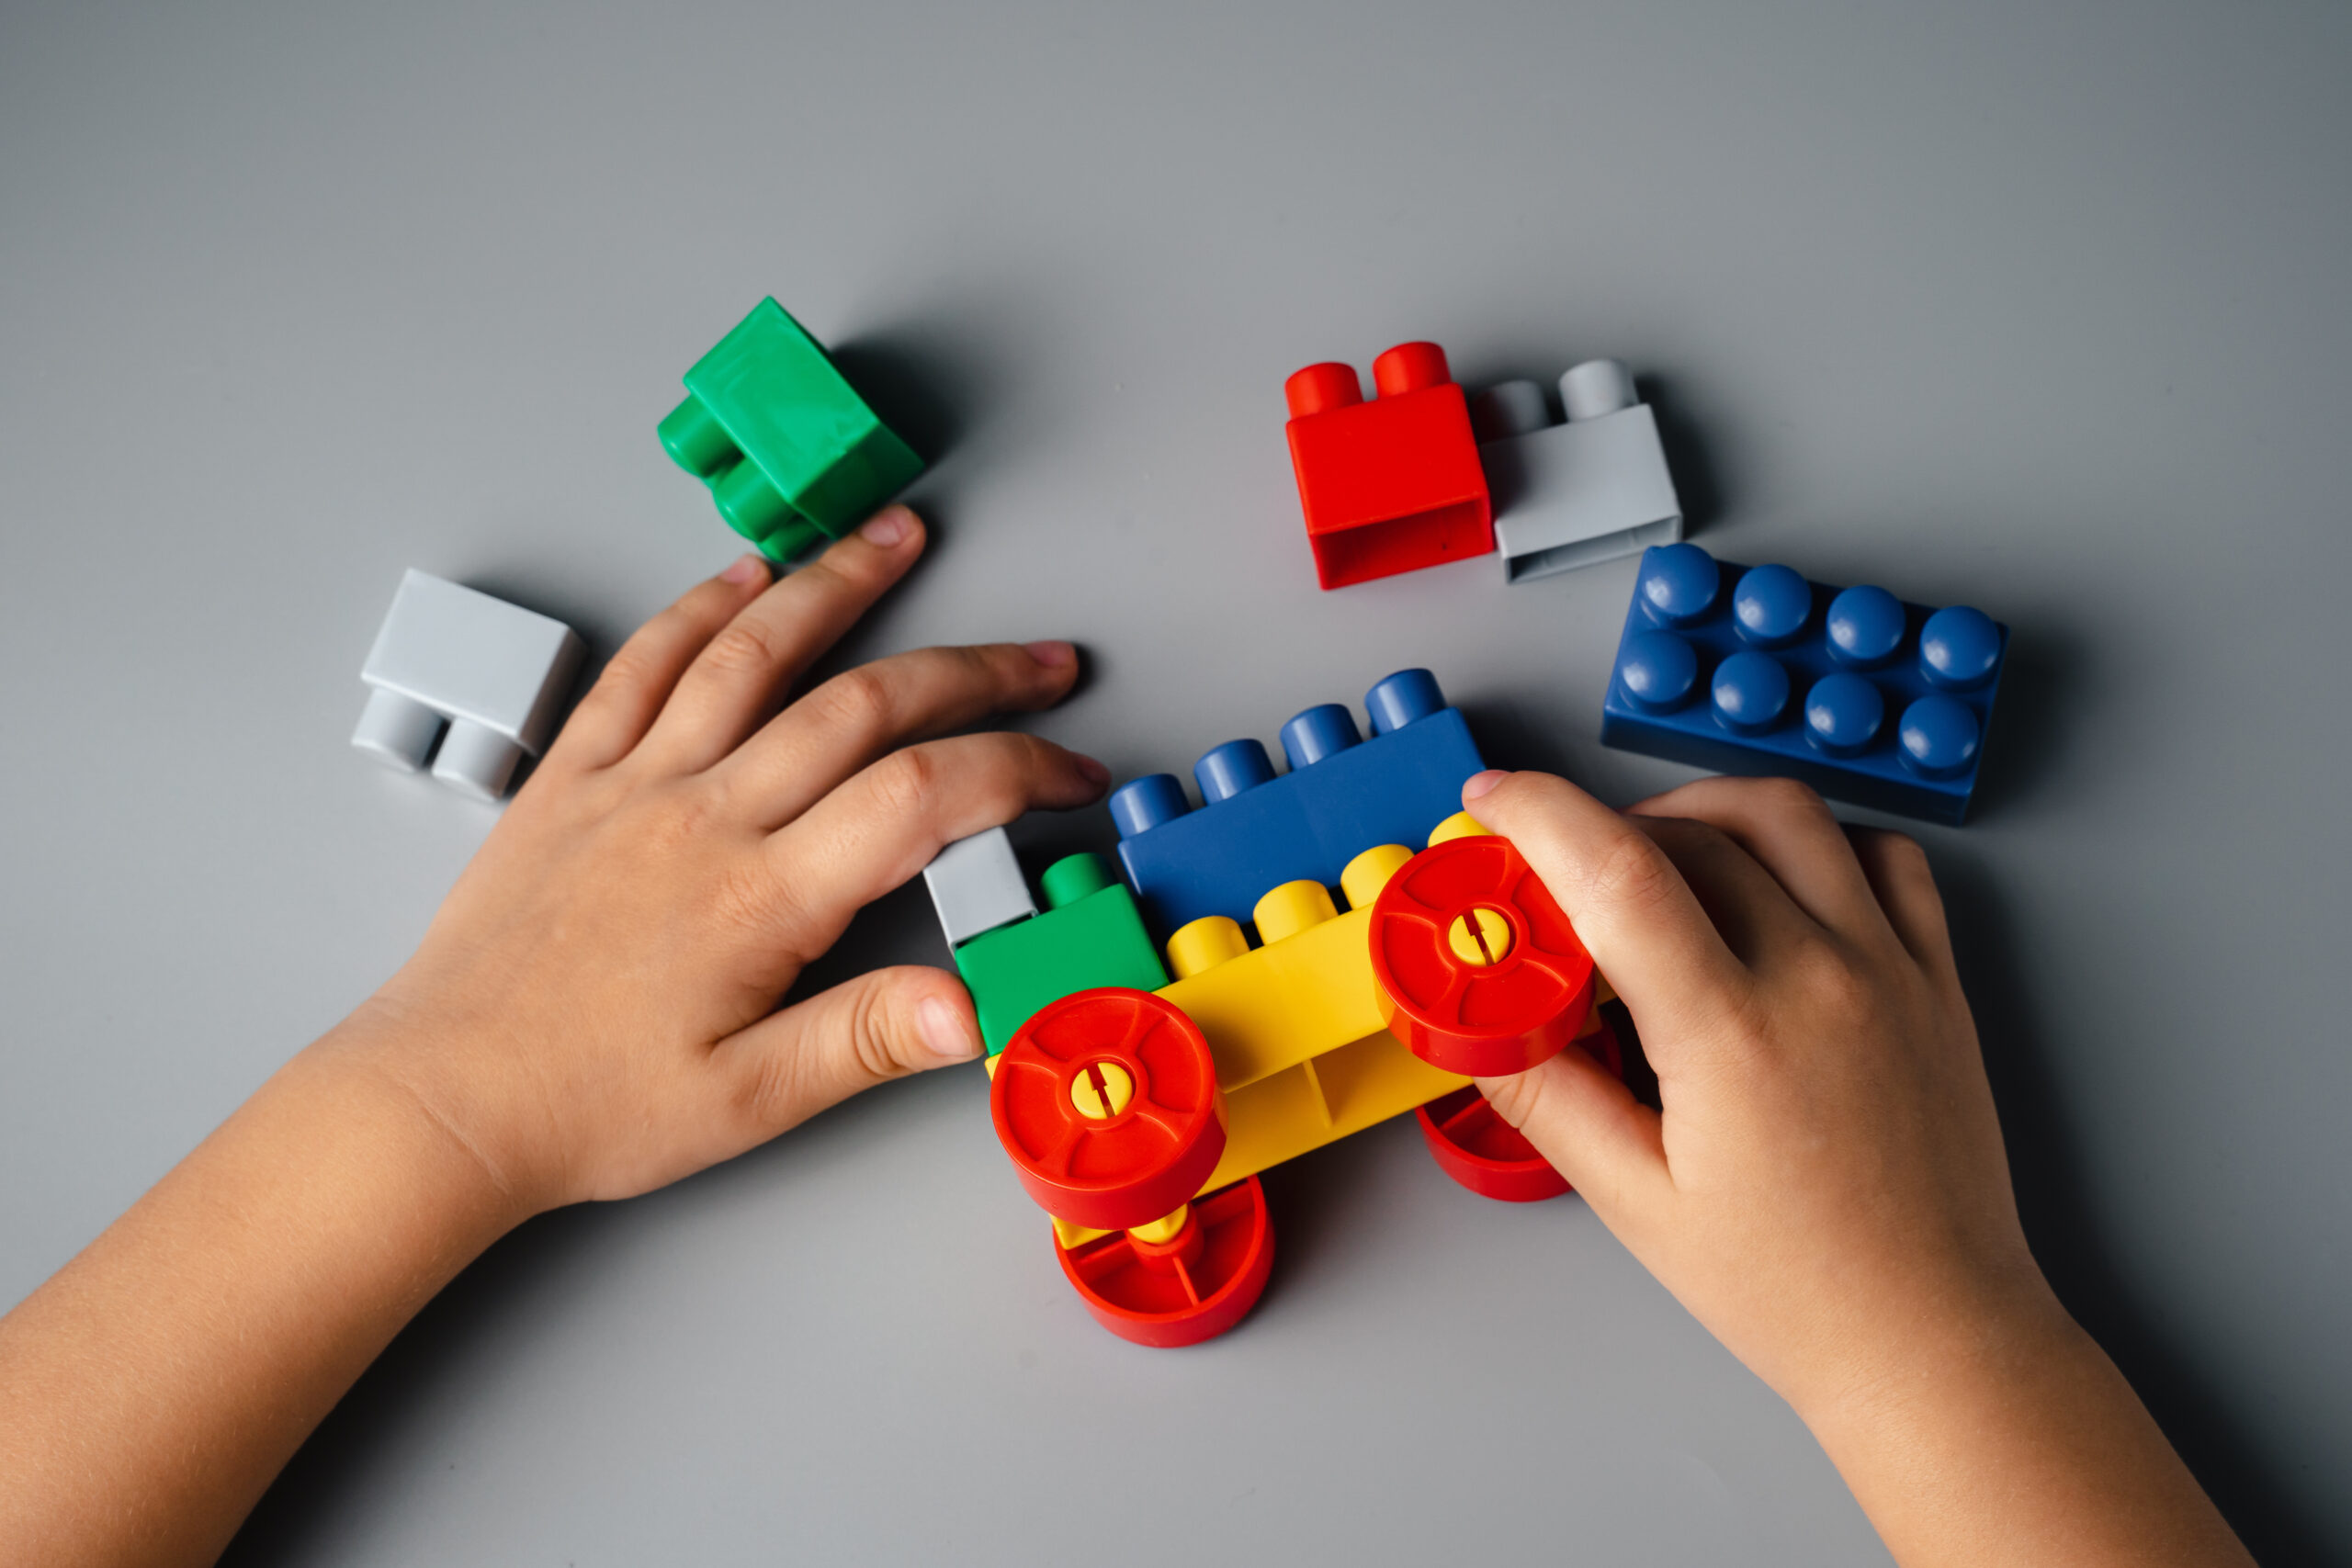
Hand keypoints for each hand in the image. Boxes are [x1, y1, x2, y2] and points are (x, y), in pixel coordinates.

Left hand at [339, 505, 1106, 1214]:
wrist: (441, 1100)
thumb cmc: (585, 1107)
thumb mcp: (746, 1102)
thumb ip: (864, 1041)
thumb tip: (972, 1008)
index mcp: (759, 898)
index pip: (923, 797)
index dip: (1017, 770)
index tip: (1071, 774)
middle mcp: (701, 817)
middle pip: (863, 704)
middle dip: (973, 669)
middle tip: (1043, 659)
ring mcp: (632, 784)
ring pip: (751, 653)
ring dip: (836, 586)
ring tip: (898, 538)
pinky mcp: (571, 778)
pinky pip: (641, 667)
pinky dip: (698, 611)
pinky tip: (741, 578)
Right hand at [1464, 769, 2031, 1411]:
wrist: (1933, 1341)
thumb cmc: (1797, 1292)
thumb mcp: (1637, 1203)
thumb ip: (1549, 1096)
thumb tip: (1483, 1024)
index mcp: (1733, 1036)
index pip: (1618, 871)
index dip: (1539, 814)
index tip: (1492, 804)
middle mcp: (1820, 979)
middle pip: (1689, 834)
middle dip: (1601, 830)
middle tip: (1556, 877)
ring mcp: (1890, 971)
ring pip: (1788, 816)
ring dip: (1702, 812)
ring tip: (1655, 857)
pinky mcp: (1936, 983)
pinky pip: (1884, 858)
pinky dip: (1815, 843)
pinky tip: (1771, 884)